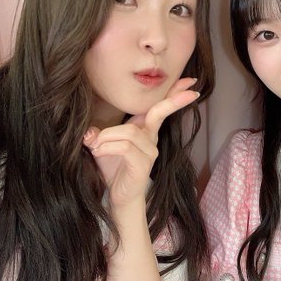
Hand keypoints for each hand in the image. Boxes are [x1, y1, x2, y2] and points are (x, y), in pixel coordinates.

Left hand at [83, 77, 199, 210]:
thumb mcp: (104, 145)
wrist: (118, 197)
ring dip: (107, 136)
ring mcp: (149, 152)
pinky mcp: (142, 164)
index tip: (191, 83)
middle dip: (174, 100)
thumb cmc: (113, 168)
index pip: (160, 108)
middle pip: (159, 112)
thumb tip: (87, 132)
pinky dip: (107, 146)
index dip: (175, 94)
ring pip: (129, 132)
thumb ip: (97, 134)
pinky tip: (98, 152)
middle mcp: (151, 138)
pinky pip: (125, 147)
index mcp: (144, 130)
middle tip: (192, 91)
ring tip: (95, 145)